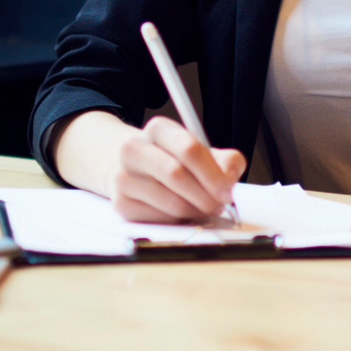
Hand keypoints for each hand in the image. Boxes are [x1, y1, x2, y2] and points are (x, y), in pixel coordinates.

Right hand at [109, 115, 246, 222]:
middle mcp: (135, 148)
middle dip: (205, 196)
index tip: (227, 189)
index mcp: (158, 129)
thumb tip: (229, 178)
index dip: (213, 173)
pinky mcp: (121, 203)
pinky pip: (158, 219)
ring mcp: (124, 176)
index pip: (189, 148)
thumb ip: (225, 160)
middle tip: (219, 205)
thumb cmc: (173, 159)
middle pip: (176, 175)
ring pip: (170, 201)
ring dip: (194, 211)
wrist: (135, 169)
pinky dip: (176, 221)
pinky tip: (180, 213)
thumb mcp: (200, 151)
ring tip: (202, 208)